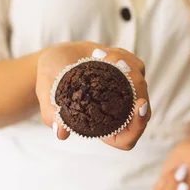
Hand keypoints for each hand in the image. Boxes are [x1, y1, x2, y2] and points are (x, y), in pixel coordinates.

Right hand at [36, 43, 150, 149]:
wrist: (54, 58)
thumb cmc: (49, 81)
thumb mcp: (46, 96)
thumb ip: (51, 114)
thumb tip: (60, 133)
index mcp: (102, 125)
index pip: (128, 136)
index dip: (138, 126)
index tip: (139, 106)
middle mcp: (117, 111)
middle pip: (142, 109)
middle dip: (138, 89)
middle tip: (121, 68)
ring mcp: (124, 92)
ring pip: (141, 85)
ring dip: (127, 68)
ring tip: (101, 57)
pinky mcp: (126, 74)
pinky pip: (136, 67)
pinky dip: (124, 57)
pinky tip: (102, 53)